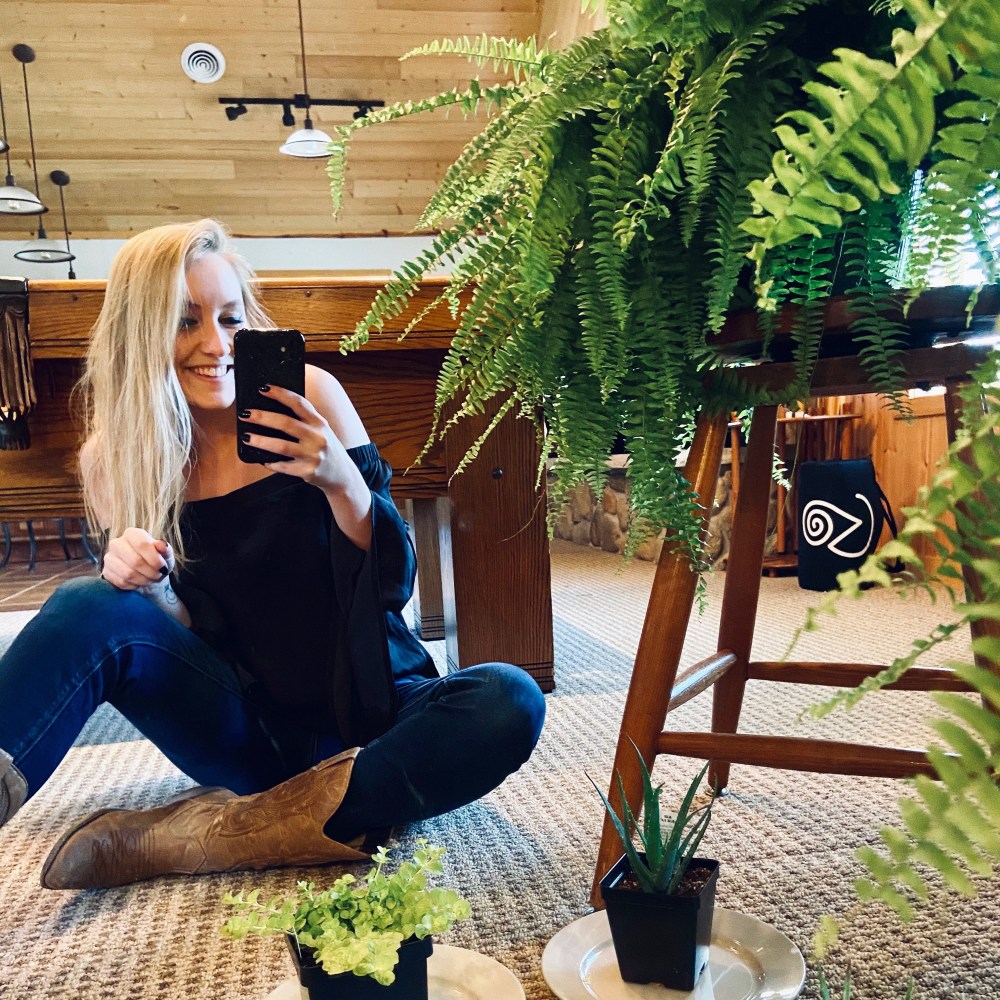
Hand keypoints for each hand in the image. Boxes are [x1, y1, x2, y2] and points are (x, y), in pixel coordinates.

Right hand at [102, 528, 173, 590]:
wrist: (146, 573)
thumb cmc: (156, 560)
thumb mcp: (165, 555)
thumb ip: (165, 549)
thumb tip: (162, 545)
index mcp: (132, 534)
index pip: (142, 544)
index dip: (155, 559)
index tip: (163, 567)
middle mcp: (116, 543)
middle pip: (135, 561)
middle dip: (151, 572)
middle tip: (158, 575)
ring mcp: (109, 558)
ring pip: (128, 574)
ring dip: (144, 580)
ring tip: (151, 579)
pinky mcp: (106, 572)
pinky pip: (122, 582)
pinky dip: (135, 586)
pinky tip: (140, 582)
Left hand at [240, 385, 360, 495]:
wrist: (342, 475)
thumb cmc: (326, 448)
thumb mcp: (321, 430)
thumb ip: (304, 420)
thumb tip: (271, 409)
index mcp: (319, 423)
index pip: (299, 403)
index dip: (280, 394)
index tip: (263, 388)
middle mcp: (318, 437)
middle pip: (286, 423)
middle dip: (262, 417)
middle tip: (245, 414)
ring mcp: (313, 455)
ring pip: (281, 446)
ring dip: (260, 441)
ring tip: (246, 437)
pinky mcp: (307, 472)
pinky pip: (283, 467)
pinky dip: (270, 463)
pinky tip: (263, 460)